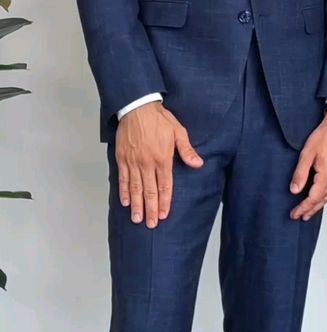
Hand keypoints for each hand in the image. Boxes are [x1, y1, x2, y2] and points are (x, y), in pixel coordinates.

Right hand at [116, 101, 203, 226]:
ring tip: (137, 219)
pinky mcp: (122, 158)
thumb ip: (187, 150)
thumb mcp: (178, 132)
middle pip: (150, 191)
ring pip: (135, 188)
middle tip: (151, 224)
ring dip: (137, 205)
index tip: (164, 215)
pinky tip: (125, 202)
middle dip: (151, 209)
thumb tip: (198, 164)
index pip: (165, 186)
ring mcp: (133, 162)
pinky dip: (123, 191)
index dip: (165, 202)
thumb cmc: (159, 119)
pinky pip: (122, 178)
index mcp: (163, 159)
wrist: (137, 107)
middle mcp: (147, 163)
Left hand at [289, 111, 326, 219]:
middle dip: (310, 210)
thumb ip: (300, 173)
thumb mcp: (307, 153)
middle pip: (321, 200)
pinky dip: (325, 197)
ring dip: (318, 205)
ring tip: (309, 211)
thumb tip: (295, 190)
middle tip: (299, 216)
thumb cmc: (325, 135)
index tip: (294, 213)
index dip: (302, 208)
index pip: (313, 198)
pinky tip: (321, 197)